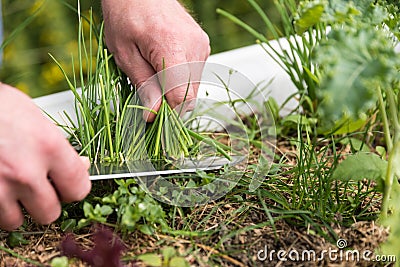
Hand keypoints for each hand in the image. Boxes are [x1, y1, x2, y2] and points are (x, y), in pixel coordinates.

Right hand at [0, 84, 90, 230]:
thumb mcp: (36, 118)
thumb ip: (59, 147)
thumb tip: (80, 165)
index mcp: (48, 147)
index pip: (78, 188)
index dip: (75, 188)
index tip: (70, 185)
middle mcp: (25, 171)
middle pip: (50, 213)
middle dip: (47, 202)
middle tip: (40, 187)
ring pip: (17, 221)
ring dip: (17, 209)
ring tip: (13, 187)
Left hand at [102, 0, 209, 120]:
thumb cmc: (127, 13)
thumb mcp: (124, 52)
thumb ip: (143, 84)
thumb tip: (153, 114)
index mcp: (172, 46)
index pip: (181, 96)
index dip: (167, 111)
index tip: (152, 116)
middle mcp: (194, 47)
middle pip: (189, 96)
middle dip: (169, 102)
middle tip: (148, 93)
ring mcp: (201, 46)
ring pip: (193, 88)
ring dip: (174, 90)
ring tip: (154, 71)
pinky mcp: (203, 46)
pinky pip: (194, 75)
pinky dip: (180, 79)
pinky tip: (164, 65)